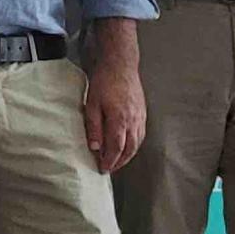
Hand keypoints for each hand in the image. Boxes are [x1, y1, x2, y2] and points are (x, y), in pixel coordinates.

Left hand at [83, 54, 147, 174]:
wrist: (121, 64)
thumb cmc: (104, 82)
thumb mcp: (92, 104)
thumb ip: (93, 127)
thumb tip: (95, 147)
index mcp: (120, 120)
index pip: (116, 148)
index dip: (110, 161)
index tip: (103, 169)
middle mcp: (133, 121)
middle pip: (129, 149)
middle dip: (119, 162)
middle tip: (109, 168)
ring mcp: (140, 117)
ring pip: (137, 143)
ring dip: (128, 155)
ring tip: (117, 161)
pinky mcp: (143, 112)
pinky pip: (141, 134)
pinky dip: (135, 144)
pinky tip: (128, 146)